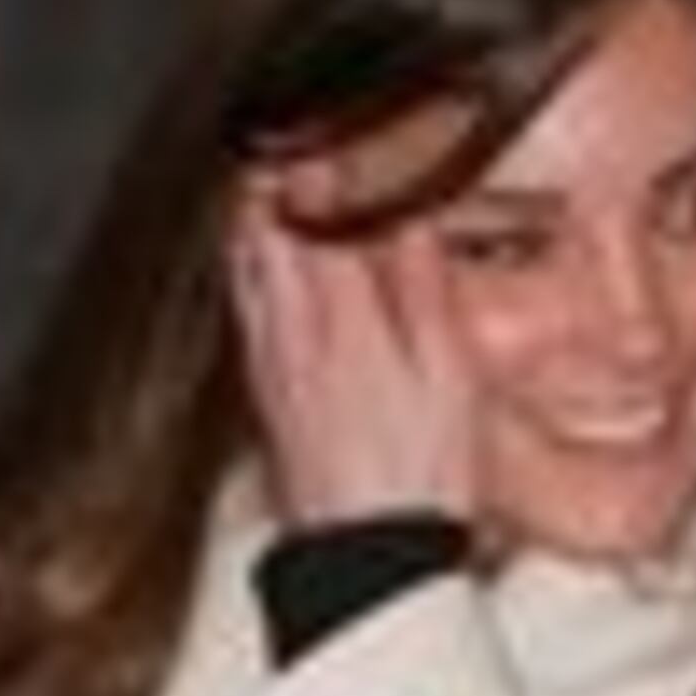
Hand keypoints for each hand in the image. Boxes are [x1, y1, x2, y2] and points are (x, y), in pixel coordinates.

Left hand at [228, 174, 480, 530]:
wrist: (369, 565)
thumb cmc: (419, 477)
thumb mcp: (447, 374)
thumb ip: (423, 288)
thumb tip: (407, 215)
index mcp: (342, 323)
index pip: (309, 219)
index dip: (309, 165)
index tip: (317, 130)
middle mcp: (293, 340)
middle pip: (263, 238)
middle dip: (269, 182)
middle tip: (280, 140)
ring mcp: (273, 372)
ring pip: (248, 275)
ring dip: (253, 224)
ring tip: (261, 182)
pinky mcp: (267, 402)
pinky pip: (250, 316)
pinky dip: (253, 275)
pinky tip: (262, 269)